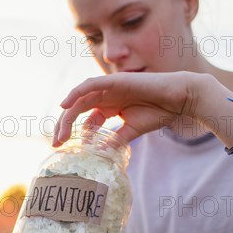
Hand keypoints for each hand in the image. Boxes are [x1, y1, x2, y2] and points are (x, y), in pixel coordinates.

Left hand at [53, 71, 218, 145]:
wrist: (178, 99)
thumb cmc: (158, 112)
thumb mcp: (131, 131)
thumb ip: (115, 139)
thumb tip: (100, 153)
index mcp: (110, 107)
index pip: (85, 120)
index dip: (74, 133)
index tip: (64, 148)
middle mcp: (106, 96)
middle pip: (78, 109)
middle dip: (64, 126)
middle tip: (55, 143)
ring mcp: (109, 87)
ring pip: (80, 98)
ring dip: (67, 115)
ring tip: (59, 132)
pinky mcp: (114, 80)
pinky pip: (90, 85)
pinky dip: (76, 93)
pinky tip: (66, 105)